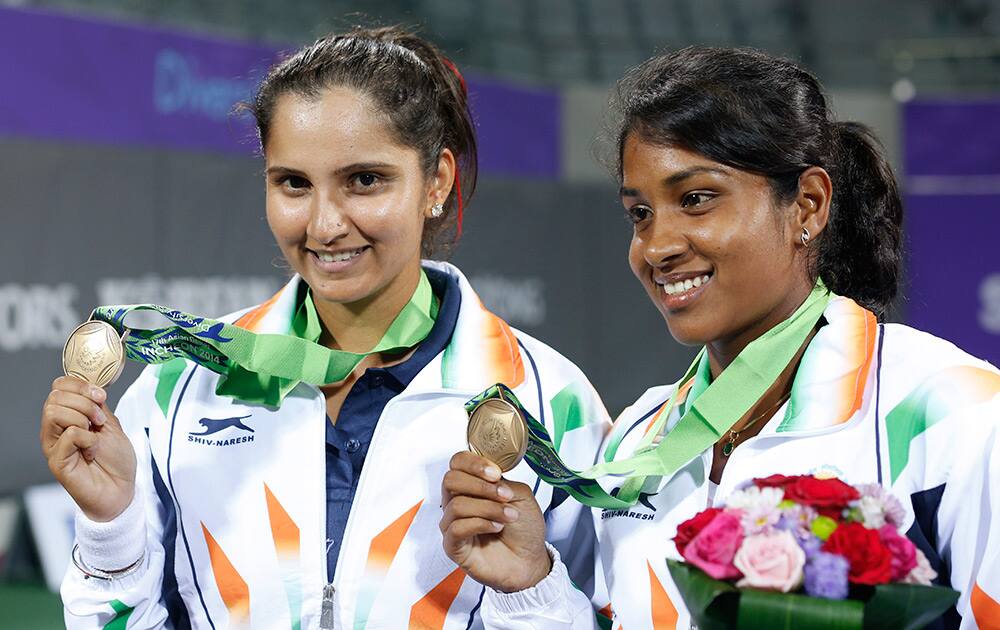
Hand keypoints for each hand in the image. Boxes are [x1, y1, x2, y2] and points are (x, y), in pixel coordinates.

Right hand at [40, 376, 135, 521]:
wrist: (121, 490)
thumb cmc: (116, 461)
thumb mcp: (111, 424)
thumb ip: (97, 406)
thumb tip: (91, 387)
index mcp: (68, 416)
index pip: (59, 386)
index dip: (80, 385)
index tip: (101, 397)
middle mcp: (56, 429)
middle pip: (55, 396)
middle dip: (85, 402)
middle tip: (100, 420)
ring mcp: (53, 444)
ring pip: (55, 412)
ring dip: (83, 418)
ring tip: (96, 434)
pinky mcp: (56, 460)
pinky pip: (69, 435)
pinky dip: (88, 439)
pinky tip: (92, 452)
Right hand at [440, 452, 551, 592]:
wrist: (530, 561)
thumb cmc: (524, 529)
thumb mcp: (521, 495)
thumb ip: (502, 482)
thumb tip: (488, 475)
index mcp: (471, 486)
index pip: (457, 463)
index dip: (474, 463)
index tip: (496, 474)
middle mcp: (458, 502)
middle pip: (450, 480)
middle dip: (480, 486)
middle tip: (505, 495)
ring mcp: (453, 524)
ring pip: (456, 505)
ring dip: (488, 508)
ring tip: (509, 516)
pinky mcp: (452, 546)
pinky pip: (456, 528)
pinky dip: (481, 524)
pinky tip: (497, 527)